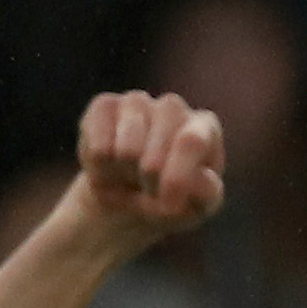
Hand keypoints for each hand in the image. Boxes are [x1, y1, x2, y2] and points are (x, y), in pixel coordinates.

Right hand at [67, 90, 226, 253]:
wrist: (128, 197)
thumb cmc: (173, 199)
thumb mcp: (198, 205)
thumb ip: (207, 192)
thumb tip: (200, 177)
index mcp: (205, 127)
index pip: (191, 142)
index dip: (176, 179)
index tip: (169, 206)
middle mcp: (173, 107)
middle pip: (155, 154)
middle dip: (150, 184)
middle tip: (151, 189)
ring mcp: (138, 101)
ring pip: (126, 151)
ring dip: (126, 176)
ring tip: (132, 176)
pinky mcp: (105, 105)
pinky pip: (99, 147)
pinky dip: (102, 168)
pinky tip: (111, 165)